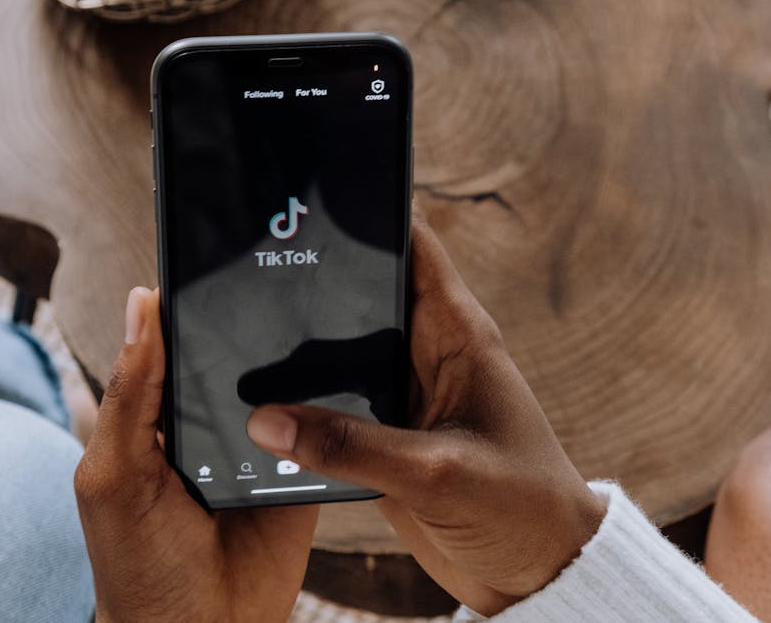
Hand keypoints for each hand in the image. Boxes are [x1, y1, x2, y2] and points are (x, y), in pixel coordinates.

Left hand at [75, 288, 317, 622]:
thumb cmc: (137, 563)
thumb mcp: (114, 474)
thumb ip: (130, 396)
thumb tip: (141, 304)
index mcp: (156, 416)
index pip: (173, 341)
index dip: (189, 299)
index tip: (215, 250)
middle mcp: (207, 423)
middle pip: (234, 354)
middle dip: (252, 321)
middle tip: (282, 268)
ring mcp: (258, 446)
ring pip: (282, 383)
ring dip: (300, 358)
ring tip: (323, 306)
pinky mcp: (301, 472)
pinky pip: (321, 428)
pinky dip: (333, 406)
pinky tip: (349, 374)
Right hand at [246, 219, 607, 615]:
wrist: (535, 574)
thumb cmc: (520, 510)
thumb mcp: (436, 473)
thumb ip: (352, 446)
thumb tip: (267, 420)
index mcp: (457, 333)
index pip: (410, 244)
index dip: (364, 212)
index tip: (305, 196)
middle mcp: (427, 353)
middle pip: (360, 293)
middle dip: (311, 282)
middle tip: (245, 271)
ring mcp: (403, 394)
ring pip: (339, 351)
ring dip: (299, 352)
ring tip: (235, 342)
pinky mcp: (385, 435)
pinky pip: (333, 404)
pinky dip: (302, 404)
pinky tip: (259, 407)